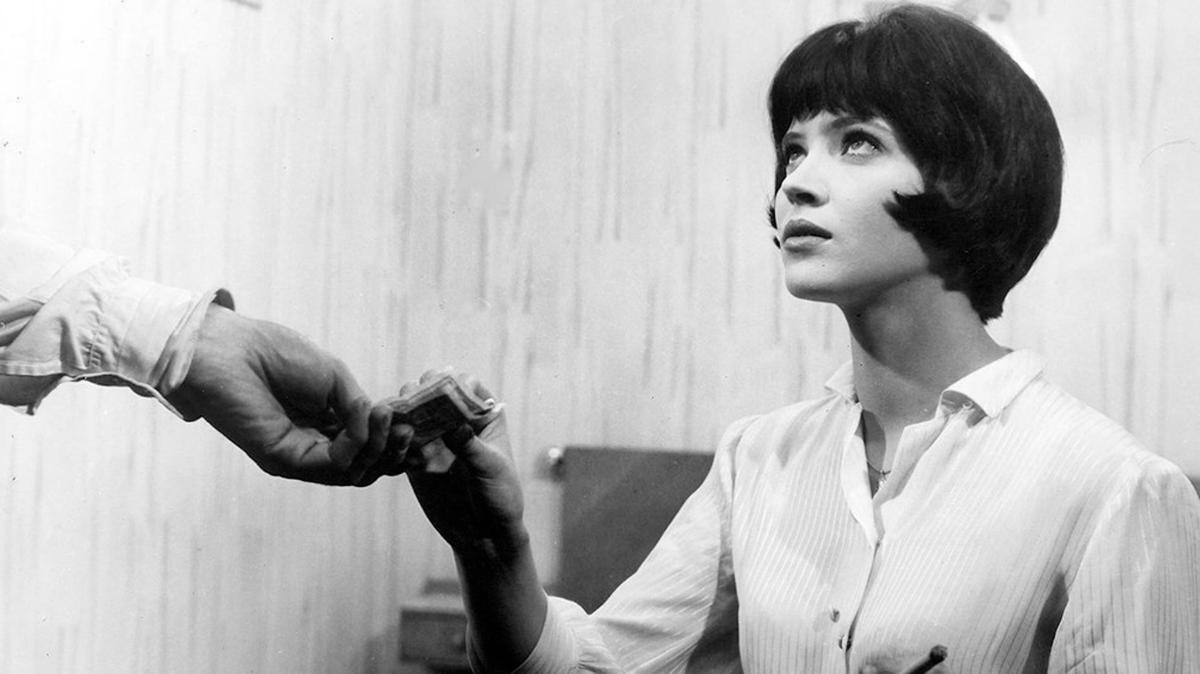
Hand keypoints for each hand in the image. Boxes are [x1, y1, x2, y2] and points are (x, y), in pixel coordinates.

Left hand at [167, 304, 406, 485]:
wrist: (230, 349)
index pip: (367, 447)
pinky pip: (334, 465)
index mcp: (325, 425)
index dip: (394, 441)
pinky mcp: (284, 461)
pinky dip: (358, 445)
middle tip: (408, 430)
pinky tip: (368, 420)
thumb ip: (360, 408)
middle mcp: (313, 446)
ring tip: (389, 419)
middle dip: (393, 451)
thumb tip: (382, 428)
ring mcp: (299, 457)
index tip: (416, 426)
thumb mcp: (335, 378)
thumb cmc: (275, 354)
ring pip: (354, 473)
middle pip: (365, 467)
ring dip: (379, 449)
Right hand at [400, 369, 528, 557]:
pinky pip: (399, 438)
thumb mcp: (490, 468)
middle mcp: (457, 420)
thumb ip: (470, 445)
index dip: (452, 383)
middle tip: (413, 404)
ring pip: (413, 411)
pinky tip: (389, 443)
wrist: (484, 532)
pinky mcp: (416, 455)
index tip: (441, 391)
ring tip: (398, 421)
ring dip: (404, 411)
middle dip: (422, 394)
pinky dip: (392, 437)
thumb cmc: (499, 495)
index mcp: (484, 415)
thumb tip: (452, 424)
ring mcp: (435, 436)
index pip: (466, 385)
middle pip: (433, 391)